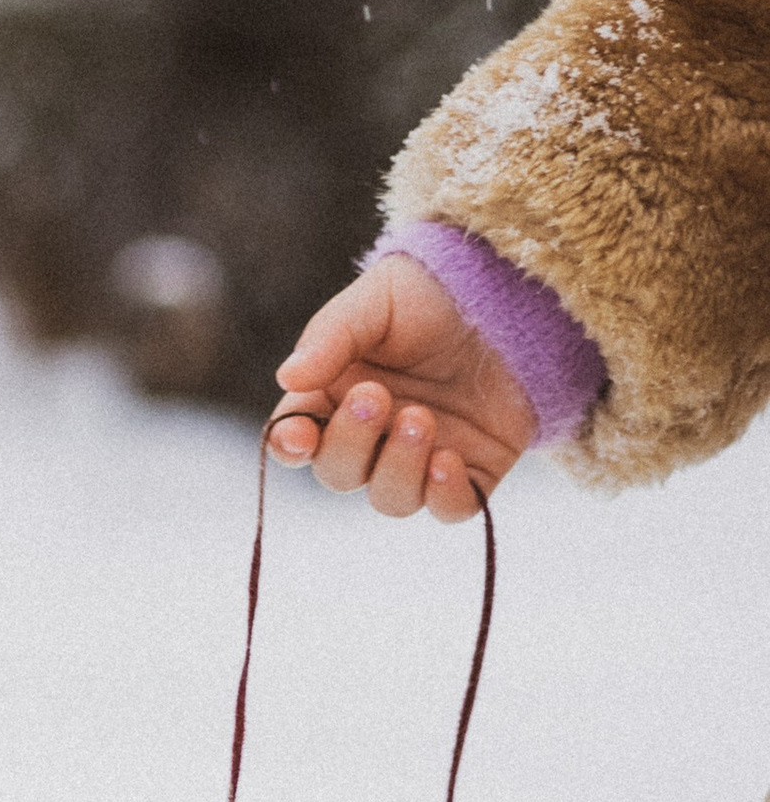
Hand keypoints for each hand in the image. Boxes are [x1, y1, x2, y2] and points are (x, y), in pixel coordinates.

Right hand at [268, 258, 535, 522]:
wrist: (515, 293)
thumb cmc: (435, 292)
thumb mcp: (378, 300)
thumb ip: (330, 337)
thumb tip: (287, 377)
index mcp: (338, 396)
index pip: (297, 438)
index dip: (291, 446)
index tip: (300, 435)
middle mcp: (375, 436)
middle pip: (340, 474)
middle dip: (351, 444)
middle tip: (376, 398)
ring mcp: (423, 458)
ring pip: (392, 499)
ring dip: (398, 467)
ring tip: (421, 418)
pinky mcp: (473, 470)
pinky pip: (451, 509)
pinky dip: (444, 495)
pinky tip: (448, 461)